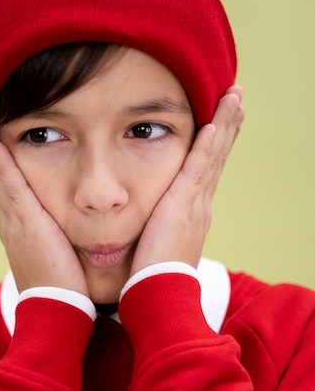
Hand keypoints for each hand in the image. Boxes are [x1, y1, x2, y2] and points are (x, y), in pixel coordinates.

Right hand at [0, 108, 88, 295]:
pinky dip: (0, 166)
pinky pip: (11, 189)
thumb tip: (58, 225)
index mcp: (14, 225)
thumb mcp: (50, 253)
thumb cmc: (59, 285)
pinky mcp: (28, 225)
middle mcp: (7, 220)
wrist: (54, 311)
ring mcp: (14, 221)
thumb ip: (50, 234)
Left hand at [130, 86, 244, 273]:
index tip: (222, 119)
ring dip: (224, 124)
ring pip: (214, 155)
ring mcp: (196, 203)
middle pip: (218, 155)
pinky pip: (199, 169)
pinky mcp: (184, 205)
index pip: (209, 167)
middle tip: (236, 97)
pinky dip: (208, 146)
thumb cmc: (154, 273)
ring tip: (234, 98)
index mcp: (195, 211)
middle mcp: (201, 203)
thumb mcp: (160, 242)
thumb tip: (153, 220)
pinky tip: (214, 124)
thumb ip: (160, 225)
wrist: (160, 293)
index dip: (217, 142)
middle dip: (228, 124)